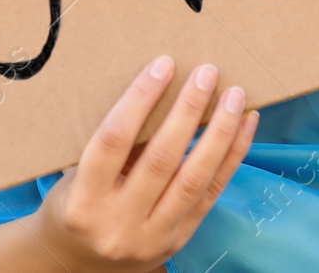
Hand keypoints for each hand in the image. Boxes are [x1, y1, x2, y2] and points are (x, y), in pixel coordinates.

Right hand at [30, 55, 257, 272]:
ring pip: (193, 179)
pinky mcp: (178, 241)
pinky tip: (244, 128)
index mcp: (83, 200)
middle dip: (188, 111)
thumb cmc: (75, 202)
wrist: (78, 262)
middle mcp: (118, 223)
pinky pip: (210, 195)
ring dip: (219, 133)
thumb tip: (158, 93)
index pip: (113, 141)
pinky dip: (230, 158)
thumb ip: (114, 147)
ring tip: (234, 97)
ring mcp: (152, 237)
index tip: (162, 65)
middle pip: (161, 159)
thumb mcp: (78, 175)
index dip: (139, 100)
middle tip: (207, 73)